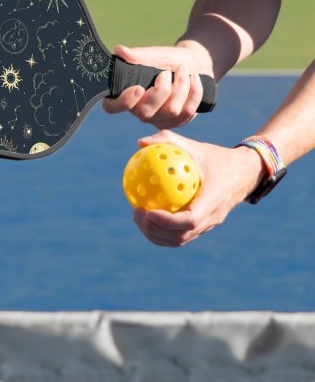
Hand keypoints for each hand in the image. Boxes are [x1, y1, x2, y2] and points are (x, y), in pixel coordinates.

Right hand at [103, 43, 212, 128]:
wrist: (194, 64)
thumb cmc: (169, 60)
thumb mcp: (156, 54)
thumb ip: (138, 55)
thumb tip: (119, 50)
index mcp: (127, 94)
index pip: (112, 107)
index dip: (123, 102)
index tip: (138, 88)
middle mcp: (139, 111)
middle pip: (145, 113)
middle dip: (161, 91)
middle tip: (166, 73)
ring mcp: (158, 119)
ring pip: (170, 111)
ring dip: (181, 86)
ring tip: (183, 70)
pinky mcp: (176, 122)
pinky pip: (187, 112)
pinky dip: (194, 91)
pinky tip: (194, 79)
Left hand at [131, 130, 265, 246]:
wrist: (244, 173)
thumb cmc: (216, 157)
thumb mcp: (195, 146)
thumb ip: (168, 141)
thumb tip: (140, 143)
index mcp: (214, 199)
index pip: (190, 220)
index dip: (167, 221)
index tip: (147, 211)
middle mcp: (213, 217)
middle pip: (181, 236)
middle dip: (155, 230)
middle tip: (136, 213)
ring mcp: (209, 225)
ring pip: (180, 240)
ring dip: (156, 234)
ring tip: (138, 217)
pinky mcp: (204, 227)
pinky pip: (181, 235)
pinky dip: (162, 232)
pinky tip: (147, 216)